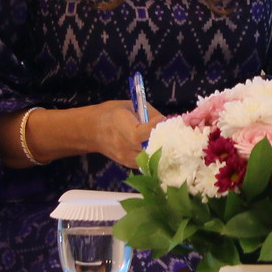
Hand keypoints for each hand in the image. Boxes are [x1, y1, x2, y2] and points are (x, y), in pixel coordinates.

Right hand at [0, 100, 163, 169]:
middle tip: (180, 136)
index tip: (168, 122)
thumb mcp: (130, 106)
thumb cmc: (112, 113)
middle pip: (151, 149)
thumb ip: (149, 114)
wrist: (92, 131)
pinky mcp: (129, 165)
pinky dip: (158, 157)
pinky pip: (148, 162)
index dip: (157, 128)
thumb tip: (169, 121)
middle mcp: (124, 146)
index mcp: (122, 128)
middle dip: (167, 143)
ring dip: (164, 152)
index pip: (143, 133)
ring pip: (152, 158)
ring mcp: (127, 159)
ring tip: (177, 145)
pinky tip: (166, 150)